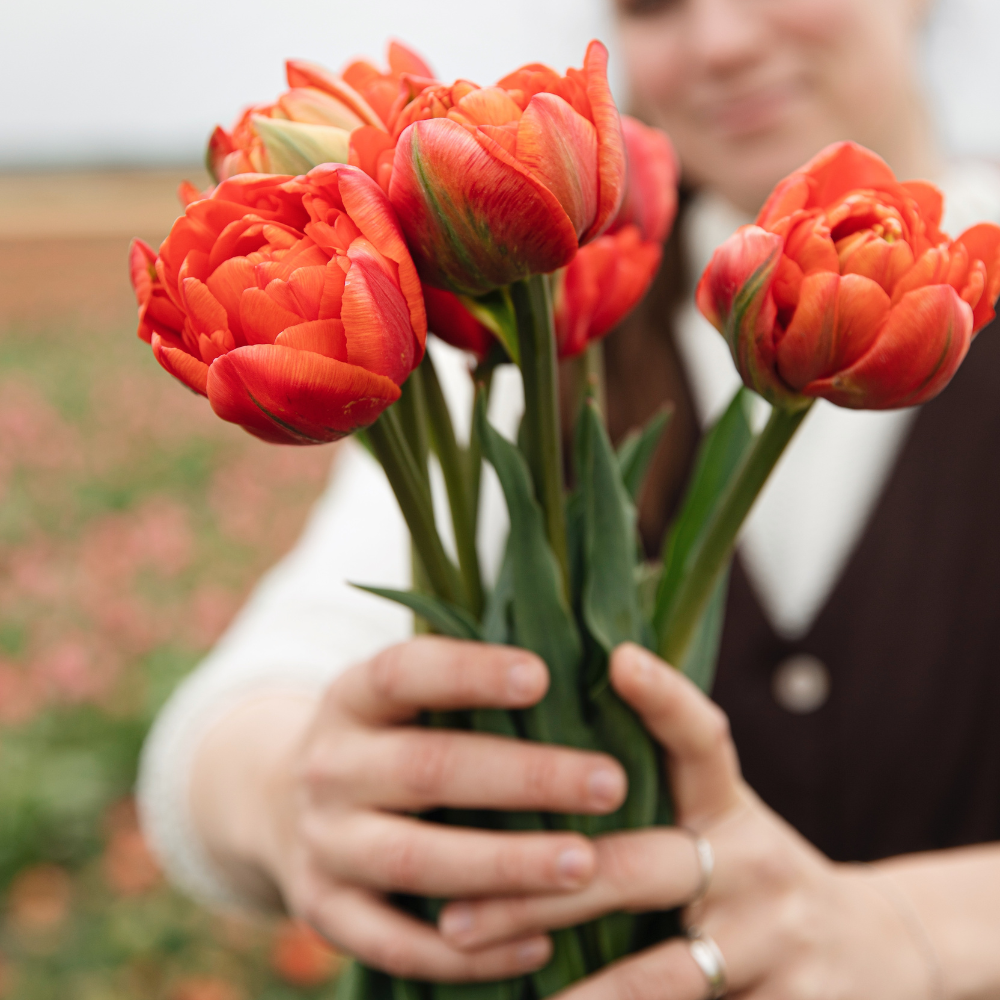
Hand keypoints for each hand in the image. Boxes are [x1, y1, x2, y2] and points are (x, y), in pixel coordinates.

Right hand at [192, 637, 627, 982]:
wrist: (281, 805)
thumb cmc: (384, 738)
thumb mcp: (398, 697)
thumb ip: (464, 685)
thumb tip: (583, 665)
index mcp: (352, 698)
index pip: (403, 673)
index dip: (469, 673)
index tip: (542, 676)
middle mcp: (330, 767)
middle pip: (427, 769)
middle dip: (525, 778)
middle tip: (610, 784)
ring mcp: (324, 844)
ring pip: (417, 861)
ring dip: (506, 866)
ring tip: (585, 865)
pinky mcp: (326, 911)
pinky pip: (398, 944)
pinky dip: (469, 955)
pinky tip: (539, 944)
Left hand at [437, 644, 933, 999]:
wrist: (874, 952)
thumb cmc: (755, 880)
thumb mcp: (721, 827)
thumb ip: (651, 804)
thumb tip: (530, 772)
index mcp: (728, 808)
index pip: (702, 739)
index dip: (666, 698)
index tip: (619, 660)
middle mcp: (755, 863)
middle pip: (641, 867)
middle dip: (542, 896)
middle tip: (457, 921)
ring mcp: (778, 939)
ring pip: (667, 974)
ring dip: (584, 997)